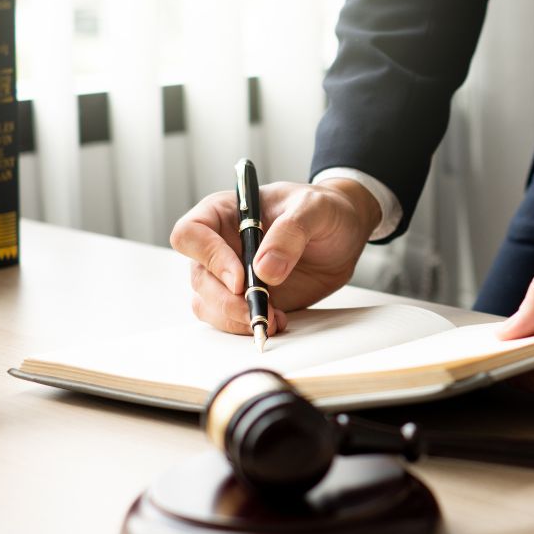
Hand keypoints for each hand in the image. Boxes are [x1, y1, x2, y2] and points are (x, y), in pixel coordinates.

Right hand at [170, 178, 380, 334]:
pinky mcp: (245, 298)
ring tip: (274, 317)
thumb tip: (265, 269)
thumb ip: (291, 231)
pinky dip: (247, 325)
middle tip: (261, 308)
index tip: (240, 278)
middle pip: (199, 277)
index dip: (209, 257)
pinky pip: (228, 319)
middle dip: (226, 300)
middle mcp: (219, 244)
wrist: (342, 234)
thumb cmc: (323, 209)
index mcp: (224, 212)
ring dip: (234, 318)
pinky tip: (277, 320)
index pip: (191, 233)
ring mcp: (229, 274)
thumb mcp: (314, 208)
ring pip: (207, 303)